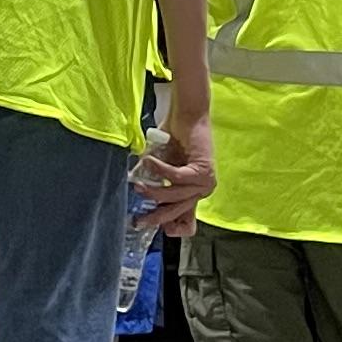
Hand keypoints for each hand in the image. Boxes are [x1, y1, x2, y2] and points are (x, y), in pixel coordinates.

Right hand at [141, 87, 215, 236]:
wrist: (188, 115)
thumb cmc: (174, 137)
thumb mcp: (160, 166)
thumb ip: (153, 181)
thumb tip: (136, 191)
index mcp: (193, 192)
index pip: (186, 221)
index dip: (168, 226)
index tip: (147, 224)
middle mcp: (202, 190)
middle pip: (177, 211)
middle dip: (155, 216)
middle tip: (137, 220)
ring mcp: (205, 182)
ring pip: (174, 195)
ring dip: (153, 191)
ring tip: (137, 184)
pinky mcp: (202, 171)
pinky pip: (175, 177)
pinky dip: (159, 170)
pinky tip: (148, 161)